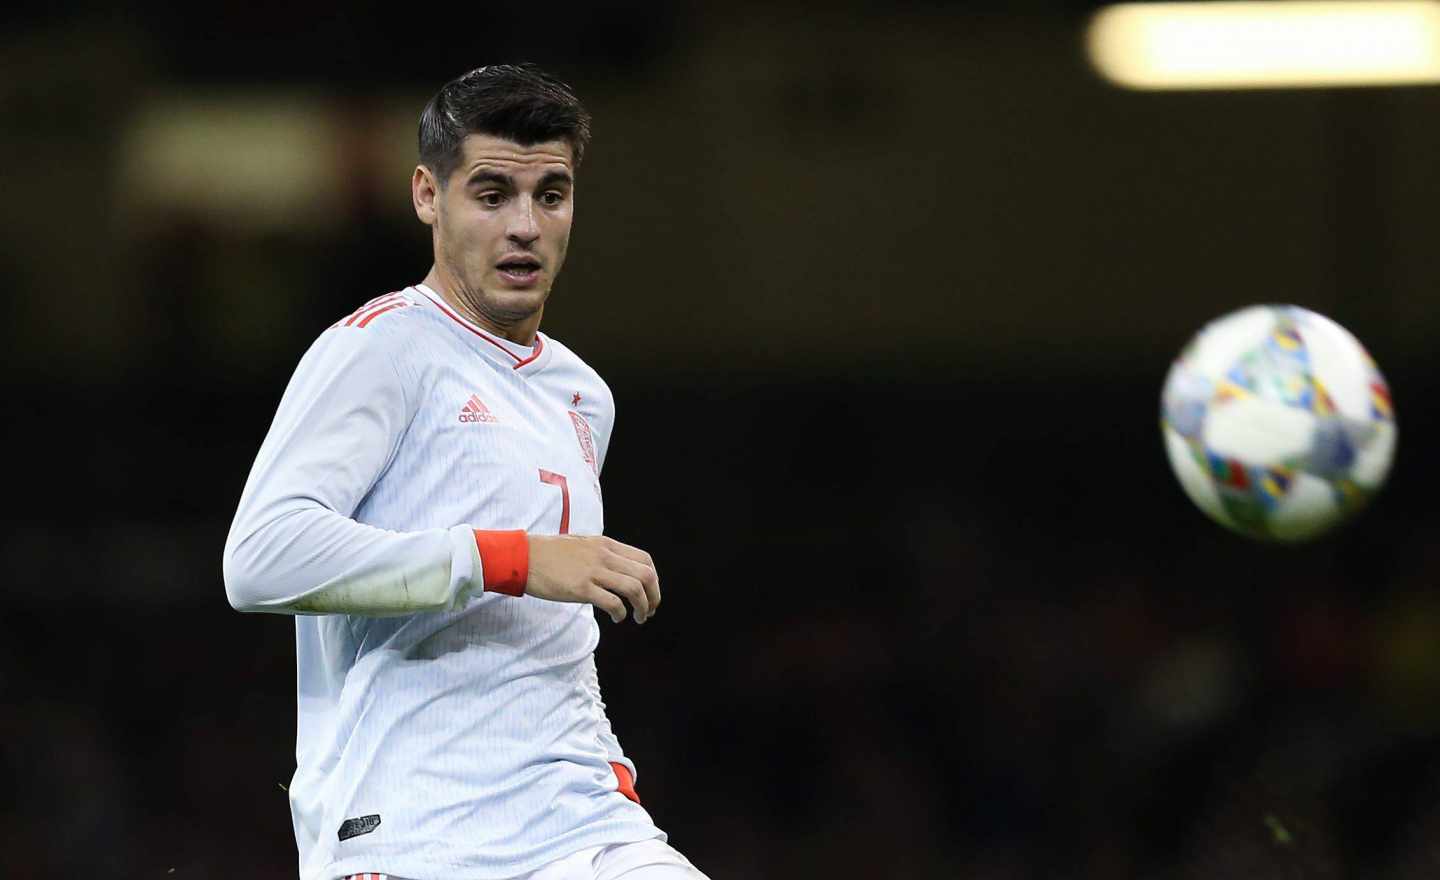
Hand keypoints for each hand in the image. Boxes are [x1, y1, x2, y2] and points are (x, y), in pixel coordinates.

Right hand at [525, 535, 660, 623]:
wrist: (524, 557)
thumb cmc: (549, 553)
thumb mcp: (582, 544)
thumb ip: (601, 554)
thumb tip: (617, 570)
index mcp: (606, 545)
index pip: (645, 560)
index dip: (654, 580)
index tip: (650, 593)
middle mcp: (604, 556)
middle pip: (645, 575)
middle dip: (654, 596)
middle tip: (649, 610)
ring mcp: (593, 571)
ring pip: (634, 589)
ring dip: (642, 607)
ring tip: (639, 618)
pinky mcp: (581, 588)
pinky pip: (612, 603)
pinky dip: (620, 613)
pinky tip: (617, 618)